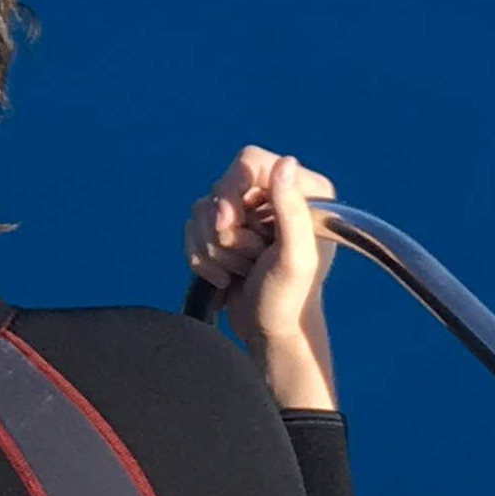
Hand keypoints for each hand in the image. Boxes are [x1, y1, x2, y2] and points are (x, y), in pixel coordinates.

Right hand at [184, 146, 339, 410]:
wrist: (270, 333)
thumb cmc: (289, 300)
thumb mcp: (295, 258)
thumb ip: (291, 210)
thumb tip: (285, 163)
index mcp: (303, 192)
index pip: (248, 162)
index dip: (232, 191)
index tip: (232, 223)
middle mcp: (275, 196)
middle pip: (219, 187)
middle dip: (224, 230)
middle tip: (247, 259)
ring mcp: (248, 214)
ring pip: (201, 209)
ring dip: (213, 248)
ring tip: (239, 271)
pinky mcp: (226, 232)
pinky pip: (191, 227)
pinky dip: (200, 256)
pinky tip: (224, 276)